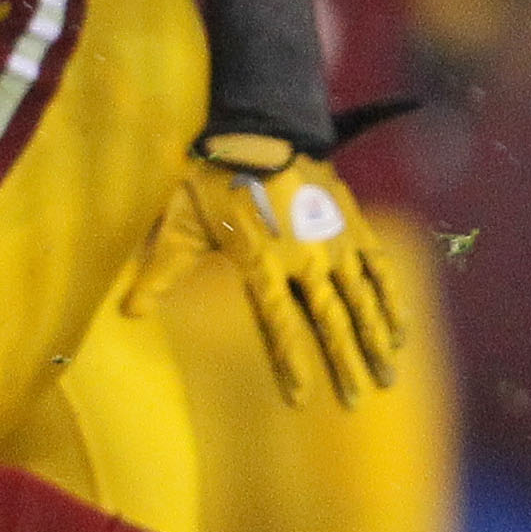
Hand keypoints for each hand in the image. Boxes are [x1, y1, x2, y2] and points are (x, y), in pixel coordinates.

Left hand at [126, 134, 404, 406]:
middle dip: (346, 364)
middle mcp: (303, 258)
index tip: (302, 401)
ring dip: (377, 339)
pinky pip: (378, 267)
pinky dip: (392, 298)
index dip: (291, 365)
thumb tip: (127, 314)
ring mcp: (333, 241)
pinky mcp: (351, 224)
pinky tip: (403, 327)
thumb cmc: (212, 179)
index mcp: (260, 263)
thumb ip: (159, 273)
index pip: (278, 325)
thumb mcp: (179, 225)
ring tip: (389, 375)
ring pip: (361, 300)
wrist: (259, 128)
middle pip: (330, 321)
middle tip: (359, 403)